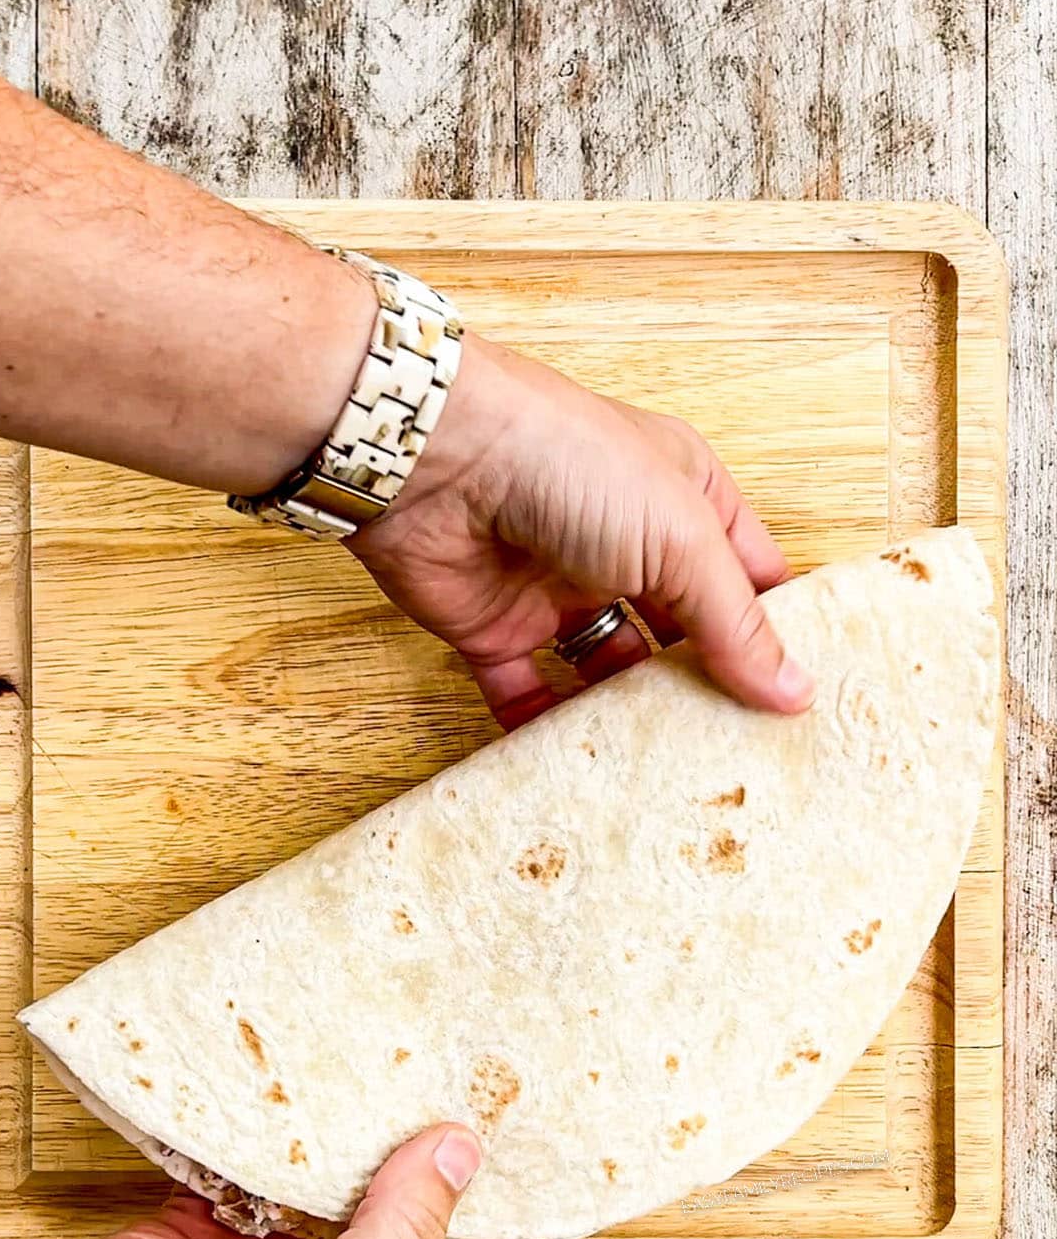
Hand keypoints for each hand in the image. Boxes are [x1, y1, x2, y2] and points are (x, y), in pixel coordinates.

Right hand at [11, 1125, 509, 1238]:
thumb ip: (405, 1227)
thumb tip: (461, 1152)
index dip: (489, 1204)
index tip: (503, 1125)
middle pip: (401, 1222)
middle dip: (415, 1157)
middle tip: (442, 1076)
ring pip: (329, 1188)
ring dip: (344, 1138)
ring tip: (379, 1067)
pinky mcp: (212, 1234)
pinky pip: (254, 1170)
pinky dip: (268, 1135)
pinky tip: (294, 1089)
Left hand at [349, 334, 813, 729]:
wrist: (431, 461)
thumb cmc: (565, 461)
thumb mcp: (679, 535)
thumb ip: (735, 621)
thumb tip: (794, 692)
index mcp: (683, 499)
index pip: (750, 574)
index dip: (778, 632)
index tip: (807, 701)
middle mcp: (625, 544)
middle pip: (685, 631)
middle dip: (712, 687)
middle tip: (750, 757)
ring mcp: (560, 589)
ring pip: (611, 671)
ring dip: (637, 718)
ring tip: (679, 777)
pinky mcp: (497, 630)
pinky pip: (530, 695)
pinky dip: (551, 733)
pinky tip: (587, 771)